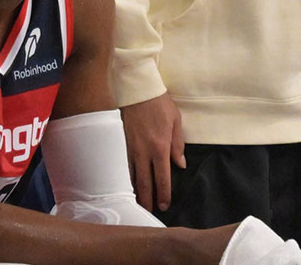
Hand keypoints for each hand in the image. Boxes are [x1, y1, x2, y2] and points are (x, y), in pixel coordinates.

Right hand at [120, 93, 184, 211]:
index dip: (163, 194)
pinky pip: (122, 165)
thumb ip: (178, 145)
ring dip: (135, 192)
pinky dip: (124, 178)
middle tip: (149, 212)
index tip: (164, 205)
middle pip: (144, 183)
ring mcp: (130, 148)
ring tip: (137, 203)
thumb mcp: (176, 121)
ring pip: (131, 176)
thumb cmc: (159, 103)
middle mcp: (144, 152)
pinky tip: (126, 184)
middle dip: (147, 200)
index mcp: (160, 147)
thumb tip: (180, 164)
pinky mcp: (120, 143)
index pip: (162, 178)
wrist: (137, 88)